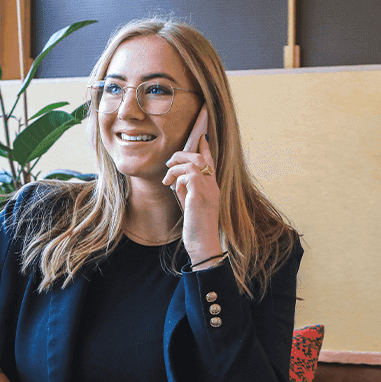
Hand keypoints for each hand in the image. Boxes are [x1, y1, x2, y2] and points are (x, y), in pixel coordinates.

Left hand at [162, 132, 222, 264]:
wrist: (203, 245)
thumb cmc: (196, 228)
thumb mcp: (191, 205)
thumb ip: (187, 191)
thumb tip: (177, 181)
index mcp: (212, 188)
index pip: (210, 162)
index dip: (205, 148)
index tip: (201, 137)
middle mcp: (213, 186)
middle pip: (200, 157)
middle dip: (182, 154)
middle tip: (169, 163)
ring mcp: (208, 190)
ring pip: (193, 163)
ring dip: (176, 167)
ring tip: (167, 179)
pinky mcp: (200, 196)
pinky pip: (189, 175)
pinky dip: (178, 179)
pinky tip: (173, 188)